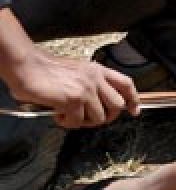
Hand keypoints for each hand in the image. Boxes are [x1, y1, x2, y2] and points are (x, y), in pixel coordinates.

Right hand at [8, 52, 138, 127]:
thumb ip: (89, 83)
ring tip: (68, 116)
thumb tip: (95, 105)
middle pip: (117, 106)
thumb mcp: (76, 71)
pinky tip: (57, 115)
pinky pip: (78, 122)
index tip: (134, 111)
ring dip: (84, 122)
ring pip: (98, 117)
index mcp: (98, 70)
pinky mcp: (73, 100)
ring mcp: (86, 89)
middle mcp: (96, 79)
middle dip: (106, 117)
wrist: (27, 66)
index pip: (126, 84)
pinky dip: (67, 123)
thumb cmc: (45, 70)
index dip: (134, 99)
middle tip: (89, 119)